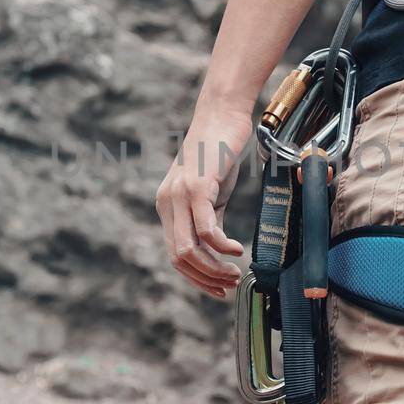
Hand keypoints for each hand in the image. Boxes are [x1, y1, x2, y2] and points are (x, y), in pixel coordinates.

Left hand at [156, 107, 250, 297]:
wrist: (222, 114)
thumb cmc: (220, 152)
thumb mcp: (212, 193)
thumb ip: (209, 219)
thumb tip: (217, 249)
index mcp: (167, 207)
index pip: (175, 255)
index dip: (196, 278)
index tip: (219, 289)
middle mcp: (167, 203)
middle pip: (179, 258)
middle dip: (205, 278)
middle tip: (230, 284)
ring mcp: (179, 196)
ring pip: (188, 249)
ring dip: (213, 268)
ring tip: (235, 271)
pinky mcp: (196, 187)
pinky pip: (205, 229)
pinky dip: (221, 247)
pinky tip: (237, 249)